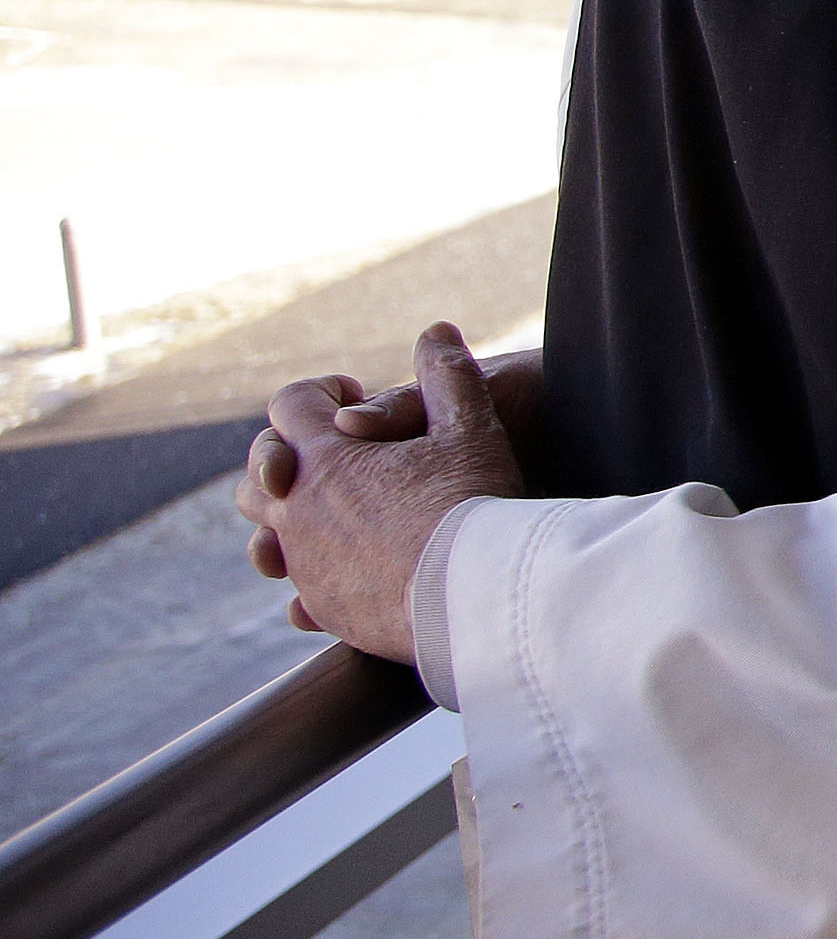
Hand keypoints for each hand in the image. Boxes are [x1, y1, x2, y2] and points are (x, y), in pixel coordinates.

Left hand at [235, 324, 527, 666]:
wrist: (475, 598)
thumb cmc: (474, 506)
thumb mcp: (471, 428)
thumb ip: (449, 376)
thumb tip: (435, 331)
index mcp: (325, 457)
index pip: (290, 405)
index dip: (319, 393)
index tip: (351, 401)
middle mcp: (297, 509)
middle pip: (260, 471)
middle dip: (288, 459)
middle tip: (340, 461)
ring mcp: (305, 563)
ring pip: (268, 536)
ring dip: (293, 521)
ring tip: (340, 522)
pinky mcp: (324, 607)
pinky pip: (302, 588)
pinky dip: (320, 573)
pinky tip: (356, 574)